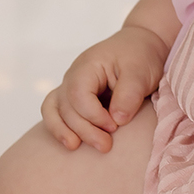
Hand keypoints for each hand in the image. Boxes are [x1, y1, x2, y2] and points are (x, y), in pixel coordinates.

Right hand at [41, 25, 167, 152]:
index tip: (115, 126)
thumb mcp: (140, 72)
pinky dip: (59, 127)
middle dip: (84, 130)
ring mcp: (70, 85)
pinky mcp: (74, 97)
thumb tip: (116, 120)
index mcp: (88, 65)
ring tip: (75, 147)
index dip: (94, 116)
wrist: (140, 45)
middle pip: (66, 107)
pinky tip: (72, 142)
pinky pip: (55, 112)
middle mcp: (73, 75)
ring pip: (53, 110)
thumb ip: (128, 95)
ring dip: (63, 131)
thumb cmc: (140, 56)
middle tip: (106, 146)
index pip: (79, 95)